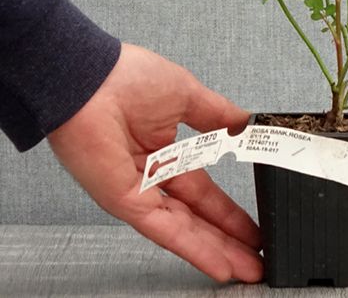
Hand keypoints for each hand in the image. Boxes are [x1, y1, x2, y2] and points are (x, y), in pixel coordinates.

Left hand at [47, 42, 262, 282]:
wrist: (89, 80)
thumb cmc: (125, 77)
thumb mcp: (186, 94)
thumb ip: (217, 115)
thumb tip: (246, 125)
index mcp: (164, 149)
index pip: (203, 188)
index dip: (228, 208)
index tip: (254, 223)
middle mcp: (152, 175)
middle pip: (198, 215)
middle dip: (229, 238)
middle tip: (259, 257)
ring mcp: (138, 192)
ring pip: (186, 228)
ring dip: (219, 250)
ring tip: (250, 269)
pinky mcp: (126, 202)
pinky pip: (165, 229)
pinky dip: (194, 248)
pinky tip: (219, 264)